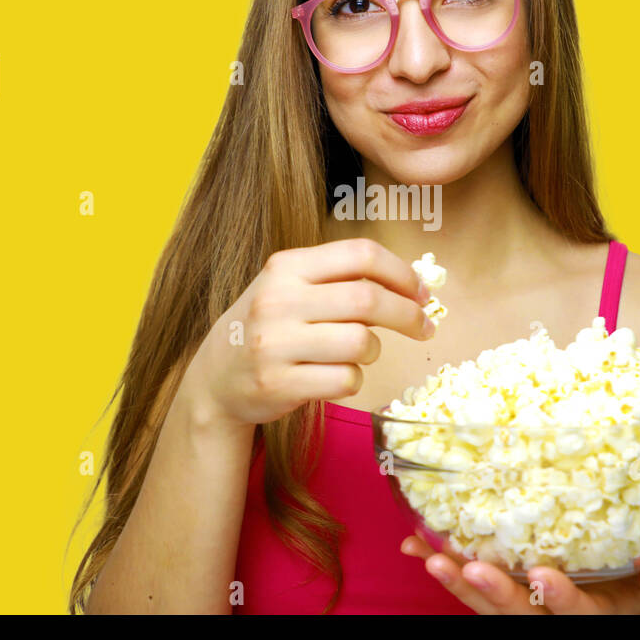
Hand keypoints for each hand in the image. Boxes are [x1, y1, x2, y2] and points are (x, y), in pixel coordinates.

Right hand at [184, 238, 435, 427]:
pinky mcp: (279, 384)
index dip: (401, 273)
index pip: (360, 255)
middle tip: (423, 326)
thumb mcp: (290, 287)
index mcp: (286, 266)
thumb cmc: (270, 326)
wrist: (215, 376)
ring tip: (362, 353)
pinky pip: (345, 380)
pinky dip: (353, 379)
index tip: (421, 292)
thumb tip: (412, 284)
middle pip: (366, 299)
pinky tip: (337, 376)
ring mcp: (275, 344)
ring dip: (374, 351)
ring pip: (360, 343)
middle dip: (407, 314)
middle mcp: (278, 300)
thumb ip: (340, 279)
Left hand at [400, 532, 639, 613]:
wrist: (637, 565)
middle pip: (523, 615)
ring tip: (429, 556)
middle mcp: (560, 612)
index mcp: (602, 609)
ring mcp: (529, 603)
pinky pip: (472, 585)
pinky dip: (446, 567)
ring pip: (489, 604)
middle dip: (496, 594)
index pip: (580, 613)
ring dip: (459, 583)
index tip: (544, 576)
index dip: (561, 599)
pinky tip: (414, 546)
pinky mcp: (506, 588)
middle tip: (472, 567)